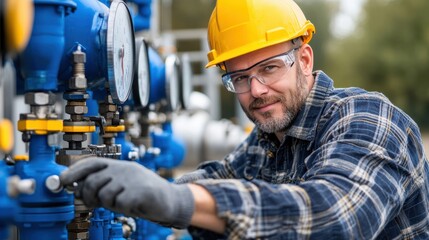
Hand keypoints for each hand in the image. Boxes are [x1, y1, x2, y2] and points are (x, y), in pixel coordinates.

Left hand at [60, 157, 193, 228]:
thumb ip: (103, 186)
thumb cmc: (143, 195)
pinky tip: (135, 206)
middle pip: (93, 182)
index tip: (63, 180)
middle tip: (95, 204)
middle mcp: (125, 169)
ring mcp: (132, 179)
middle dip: (89, 196)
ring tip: (124, 203)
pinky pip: (119, 204)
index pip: (93, 163)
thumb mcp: (122, 187)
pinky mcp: (139, 191)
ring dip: (111, 204)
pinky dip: (124, 209)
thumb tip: (78, 189)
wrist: (170, 201)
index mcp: (120, 165)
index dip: (75, 171)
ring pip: (104, 195)